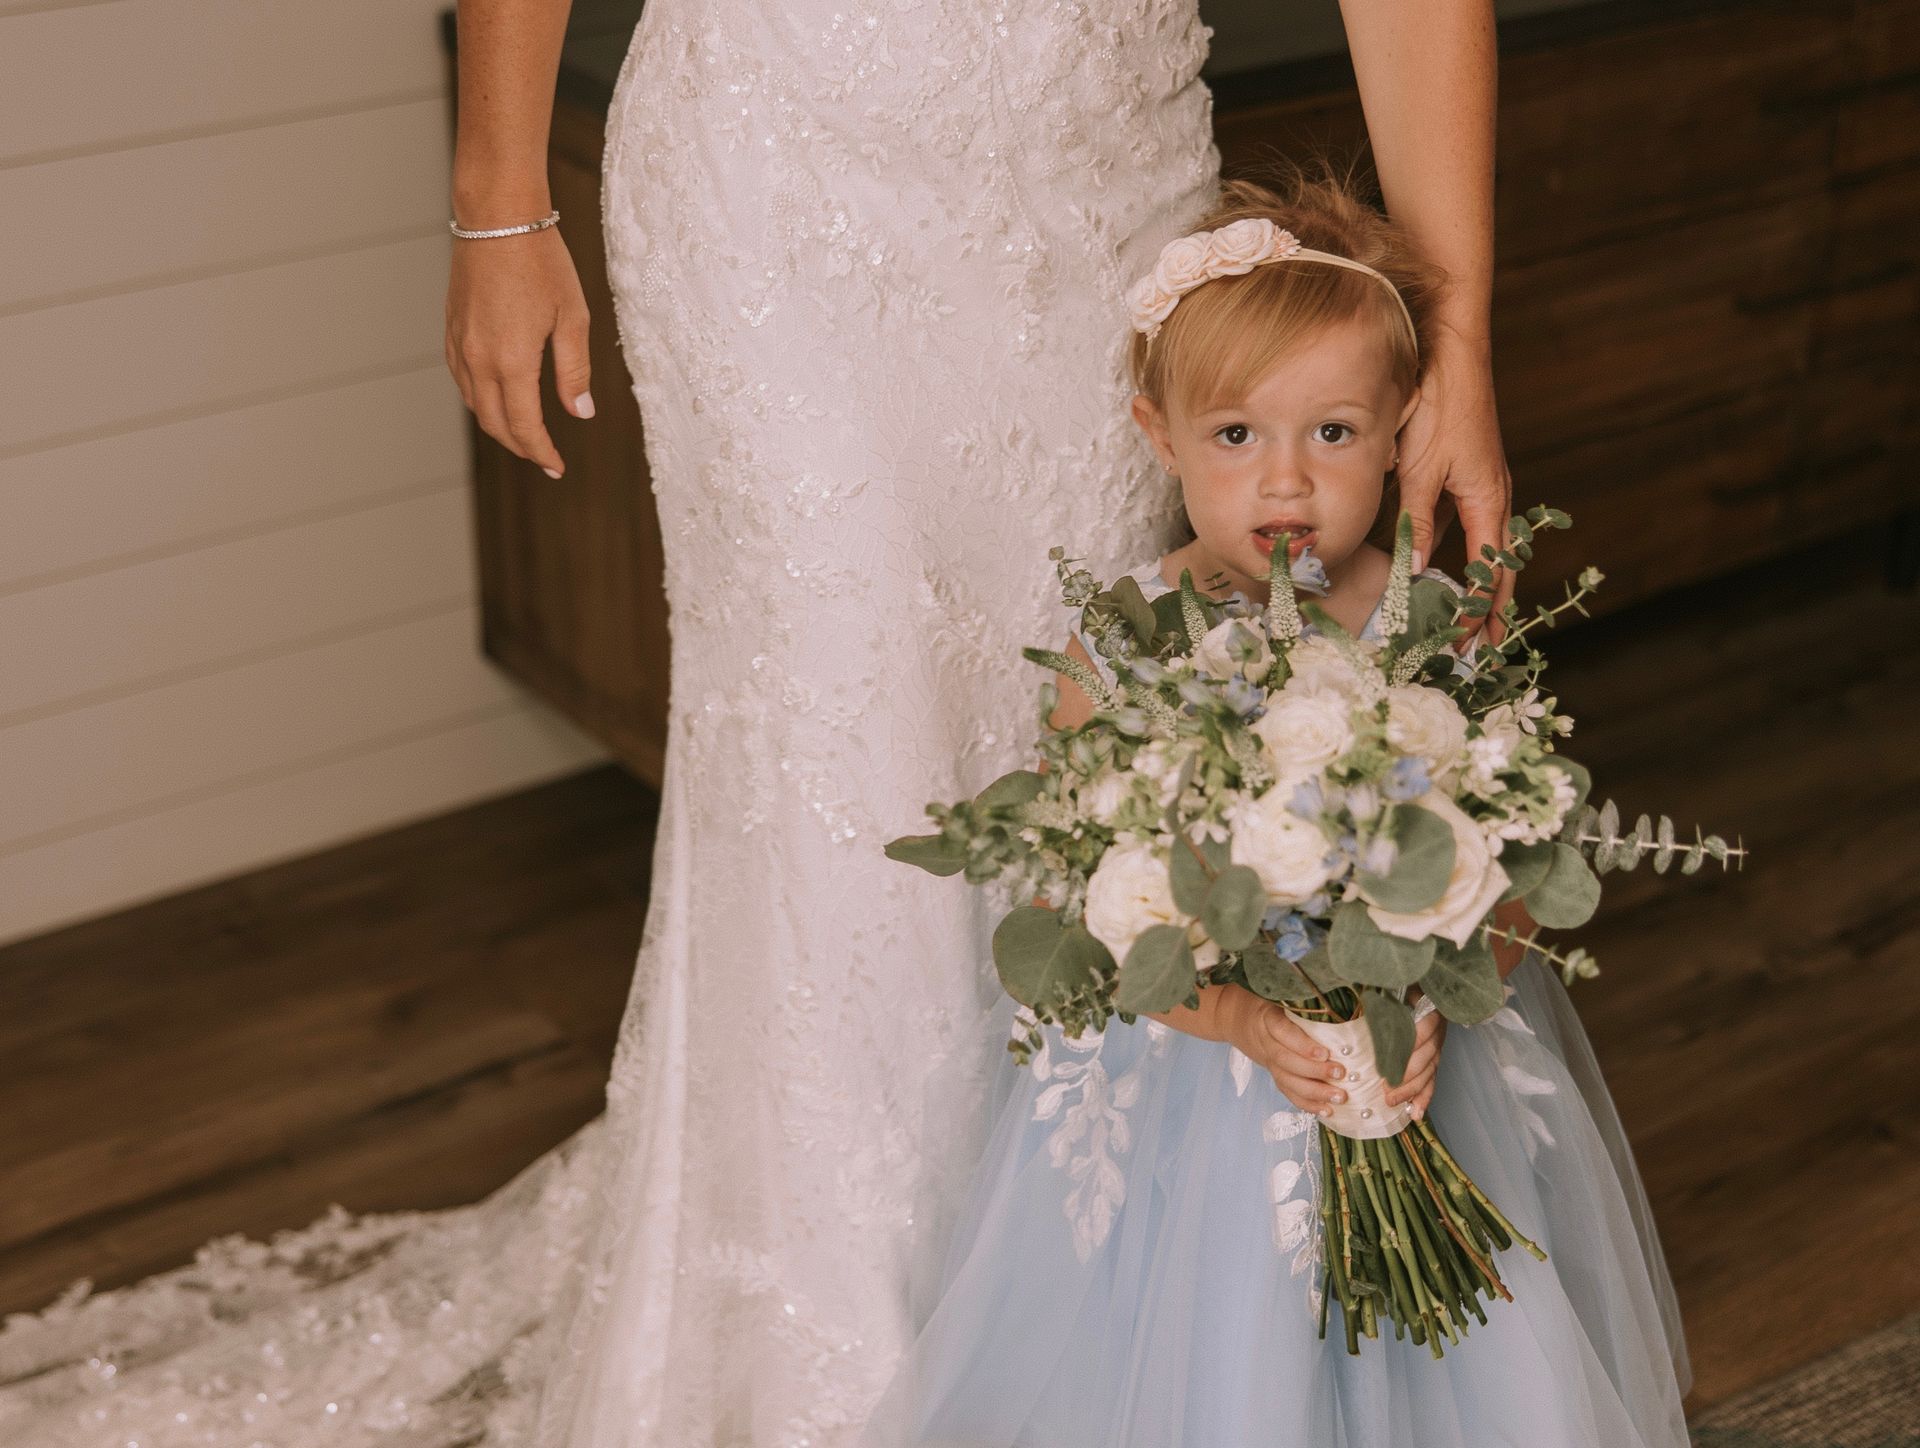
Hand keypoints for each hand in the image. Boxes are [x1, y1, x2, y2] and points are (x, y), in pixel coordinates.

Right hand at [444, 223, 593, 478]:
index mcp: (511, 361)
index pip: (524, 426)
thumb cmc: (541, 261)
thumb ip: (574, 371)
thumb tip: (580, 414)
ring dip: (498, 425)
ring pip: (473, 403)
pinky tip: (497, 399)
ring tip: (525, 435)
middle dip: (521, 446)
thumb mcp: (572, 318)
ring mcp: (459, 344)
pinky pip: (461, 378)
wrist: (497, 216)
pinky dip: (480, 399)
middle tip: (545, 458)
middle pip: (494, 423)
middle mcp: (478, 359)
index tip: (558, 468)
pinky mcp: (452, 328)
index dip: (542, 453)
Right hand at [1224, 991, 1354, 1117]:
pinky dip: (1308, 1104)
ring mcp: (1270, 1062)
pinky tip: (1326, 1110)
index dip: (1302, 1044)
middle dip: (1315, 1071)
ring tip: (1339, 1096)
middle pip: (1287, 1061)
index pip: (1283, 1032)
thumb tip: (1346, 1006)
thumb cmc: (1272, 1005)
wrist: (1240, 1019)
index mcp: (1268, 1018)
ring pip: (1288, 1081)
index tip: (1325, 1052)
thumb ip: (1306, 1002)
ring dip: (1315, 1092)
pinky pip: (1289, 1093)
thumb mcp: (1283, 996)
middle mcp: (1267, 1043)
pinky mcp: (1275, 1076)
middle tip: (1340, 1073)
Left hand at [1385, 1001, 1446, 1120]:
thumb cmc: (1404, 989)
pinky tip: (1416, 1113)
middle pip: (1426, 1058)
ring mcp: (1437, 1047)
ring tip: (1393, 1103)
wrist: (1421, 989)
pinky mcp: (1434, 1060)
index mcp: (1431, 1011)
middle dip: (1406, 1077)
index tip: (1391, 1060)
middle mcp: (1438, 1032)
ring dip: (1412, 1091)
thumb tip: (1370, 1003)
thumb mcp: (1397, 989)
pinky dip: (1424, 1098)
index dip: (1409, 1047)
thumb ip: (1388, 999)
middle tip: (1386, 1090)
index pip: (1424, 1031)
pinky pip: (1432, 1081)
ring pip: (1429, 1072)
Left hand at [1394, 332, 1514, 651]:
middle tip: (1476, 651)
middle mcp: (1494, 498)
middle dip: (1487, 612)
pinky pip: (1467, 528)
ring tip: (1465, 623)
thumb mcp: (1420, 470)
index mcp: (1489, 501)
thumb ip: (1417, 522)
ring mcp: (1483, 487)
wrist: (1451, 354)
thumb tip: (1412, 573)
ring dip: (1474, 588)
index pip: (1489, 574)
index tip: (1465, 646)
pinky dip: (1458, 557)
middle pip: (1496, 569)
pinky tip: (1437, 573)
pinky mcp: (1467, 475)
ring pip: (1483, 550)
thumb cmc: (1440, 406)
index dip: (1478, 613)